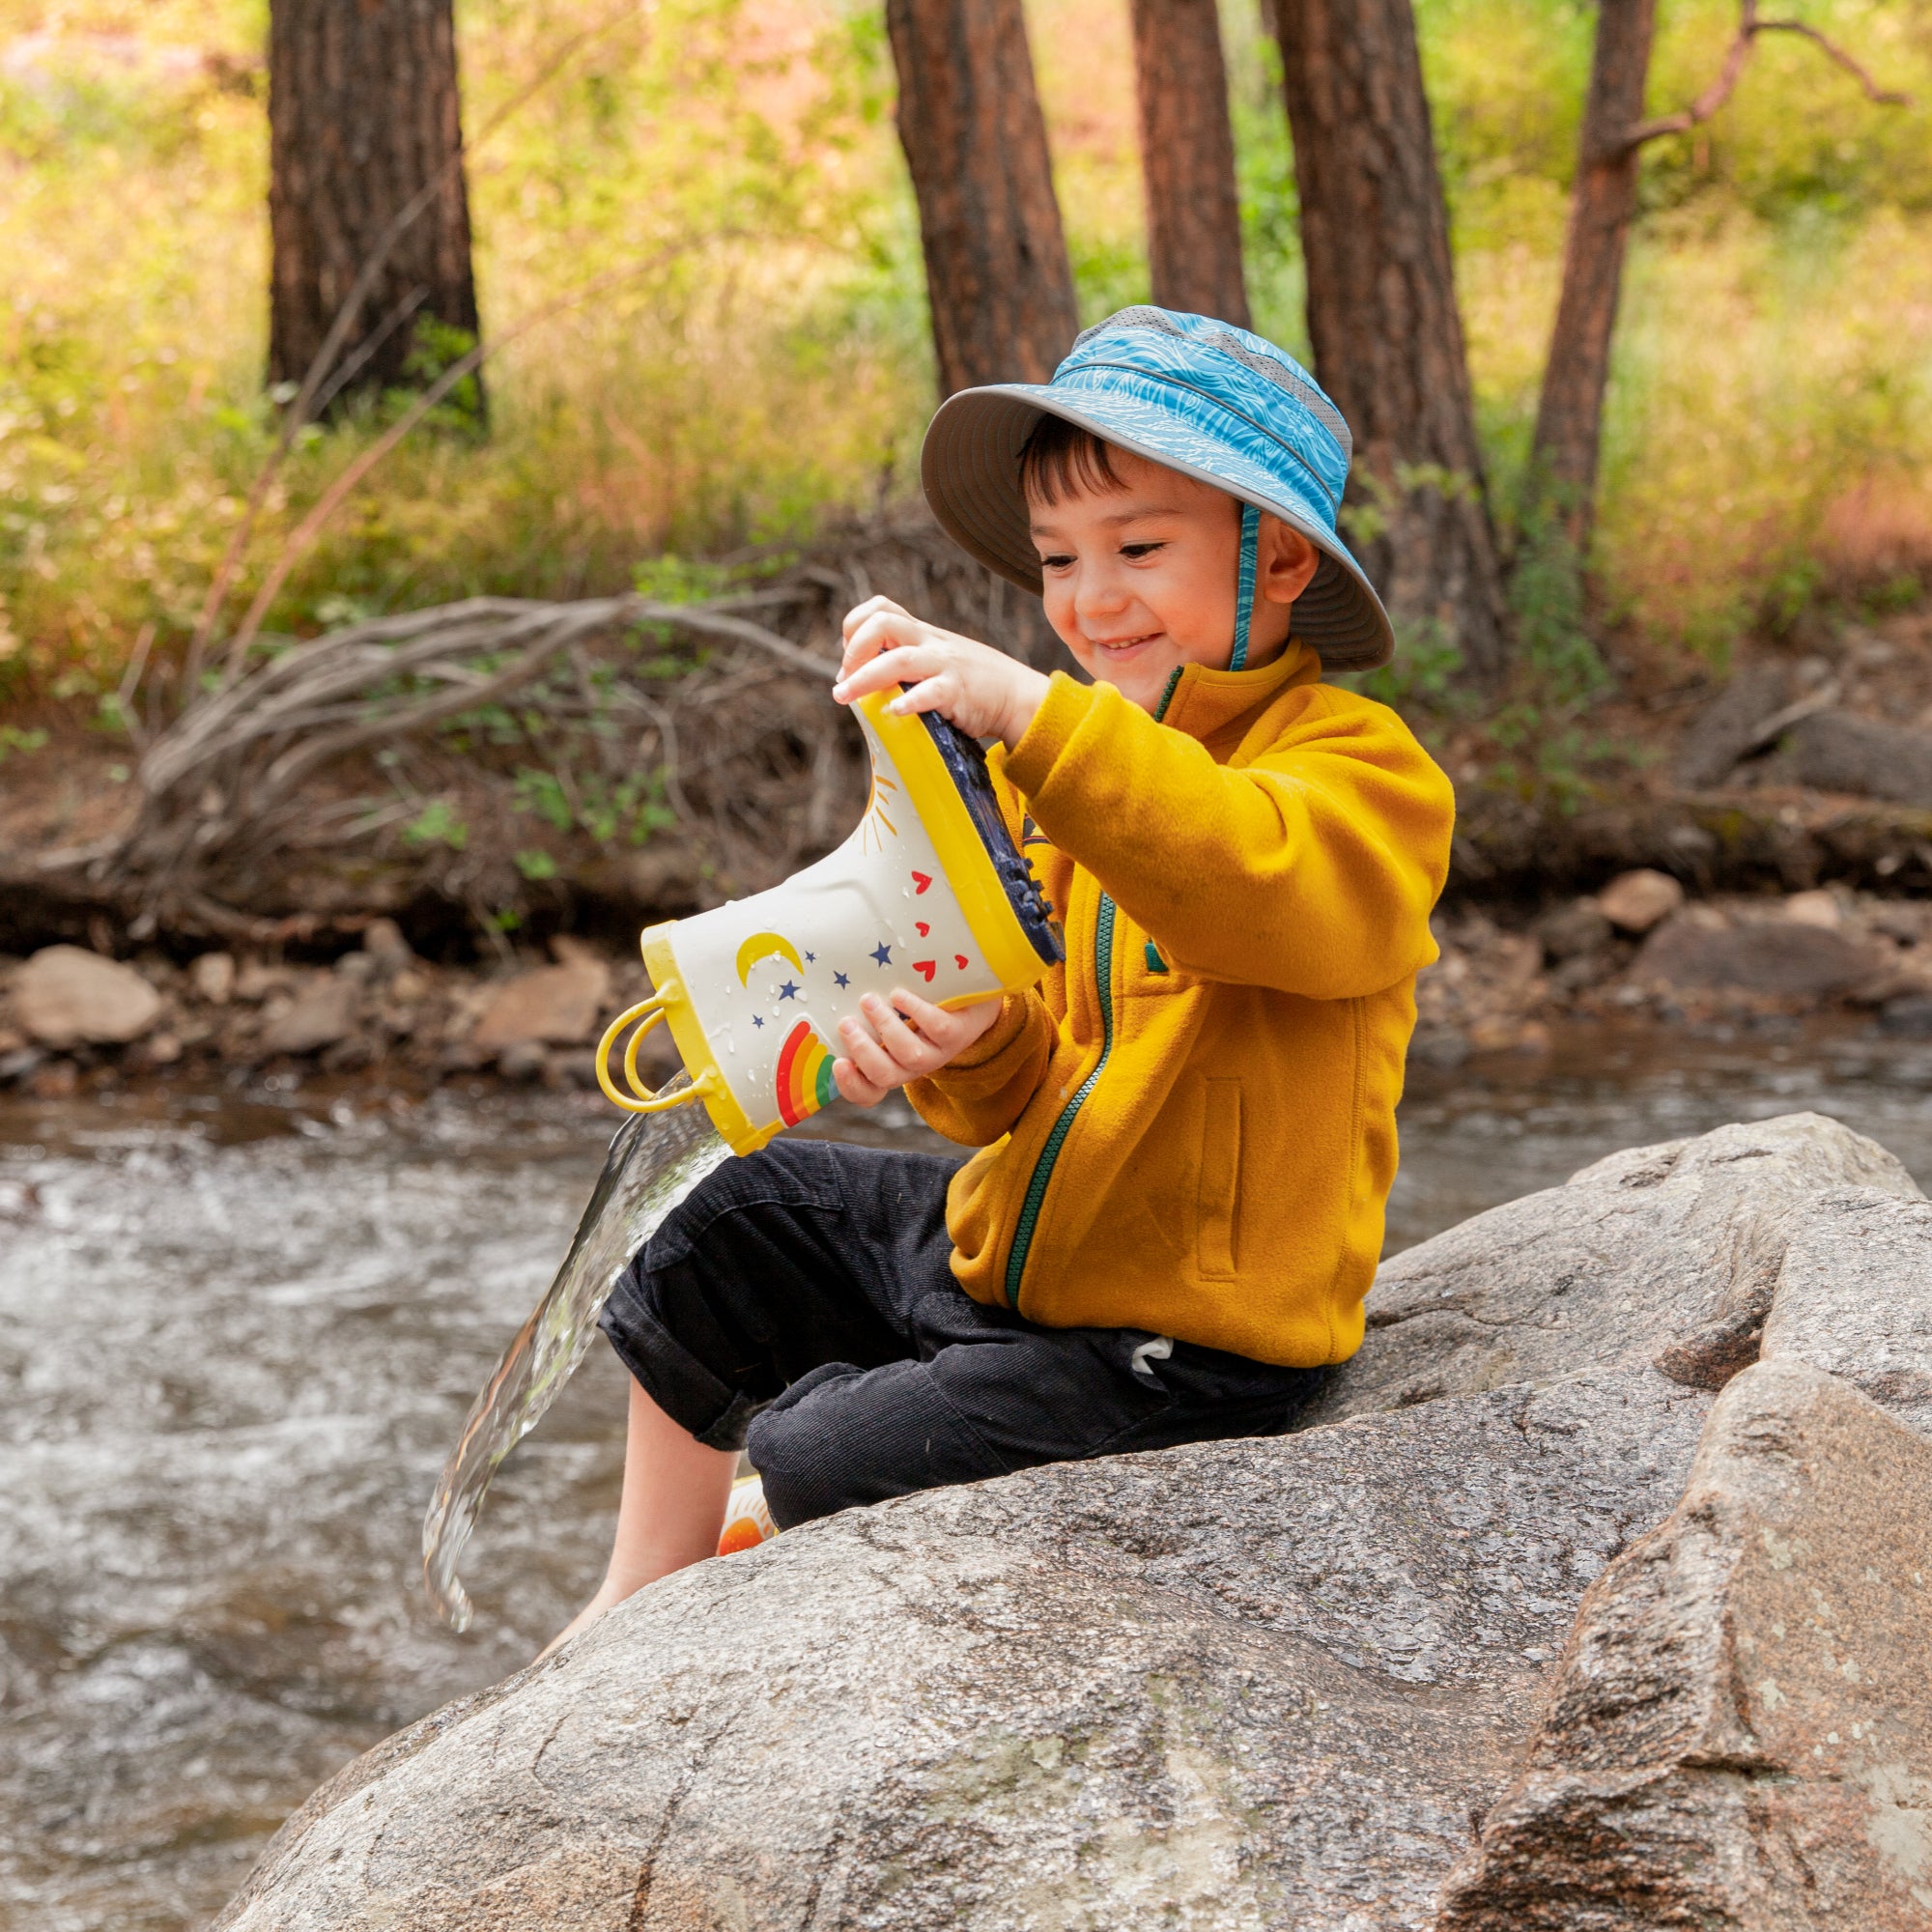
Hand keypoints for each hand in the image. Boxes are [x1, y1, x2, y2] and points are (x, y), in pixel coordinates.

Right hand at [833, 987, 1003, 1105]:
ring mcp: (938, 1052)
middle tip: (846, 1023)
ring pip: (910, 1055)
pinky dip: (914, 1011)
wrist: (974, 1000)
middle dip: (862, 1052)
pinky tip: (899, 995)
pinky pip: (936, 1028)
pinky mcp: (958, 1033)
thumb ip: (864, 1016)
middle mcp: (914, 1066)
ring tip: (869, 1001)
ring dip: (885, 1028)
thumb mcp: (891, 1016)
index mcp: (893, 1065)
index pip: (869, 1092)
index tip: (836, 1063)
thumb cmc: (923, 1006)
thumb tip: (828, 1000)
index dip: (851, 1086)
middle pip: (885, 1075)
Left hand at [834, 595, 1049, 748]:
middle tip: (843, 680)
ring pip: (899, 659)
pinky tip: (893, 713)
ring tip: (845, 697)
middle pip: (883, 623)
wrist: (1016, 695)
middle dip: (854, 649)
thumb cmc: (970, 683)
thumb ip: (906, 661)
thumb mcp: (938, 659)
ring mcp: (945, 664)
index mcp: (922, 633)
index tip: (848, 660)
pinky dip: (908, 702)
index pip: (881, 608)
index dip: (854, 628)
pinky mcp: (958, 691)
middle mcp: (931, 643)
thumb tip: (862, 681)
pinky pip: (930, 692)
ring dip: (865, 678)